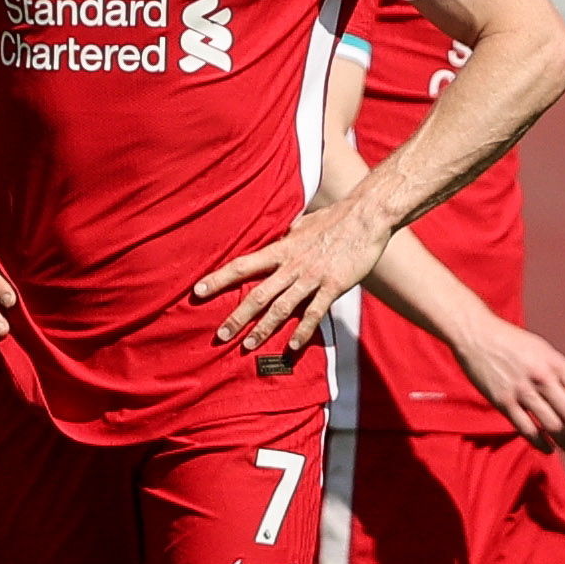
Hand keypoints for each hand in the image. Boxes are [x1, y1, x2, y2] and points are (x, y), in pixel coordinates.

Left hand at [198, 200, 384, 365]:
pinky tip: (291, 347)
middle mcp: (292, 265)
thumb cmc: (334, 218)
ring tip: (248, 346)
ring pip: (282, 308)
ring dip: (263, 329)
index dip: (219, 278)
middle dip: (237, 317)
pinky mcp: (333, 286)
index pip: (243, 265)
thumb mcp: (302, 224)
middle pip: (258, 294)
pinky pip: (315, 313)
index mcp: (282, 249)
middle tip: (220, 335)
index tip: (198, 290)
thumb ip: (287, 237)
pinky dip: (302, 331)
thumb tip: (277, 239)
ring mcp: (312, 277)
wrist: (366, 216)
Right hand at [447, 315, 564, 450]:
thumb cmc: (512, 342)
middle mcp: (543, 378)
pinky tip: (548, 448)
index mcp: (556, 364)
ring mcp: (522, 391)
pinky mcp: (504, 402)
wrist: (477, 335)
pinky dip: (542, 444)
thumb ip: (560, 372)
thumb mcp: (543, 350)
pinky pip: (528, 430)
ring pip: (553, 427)